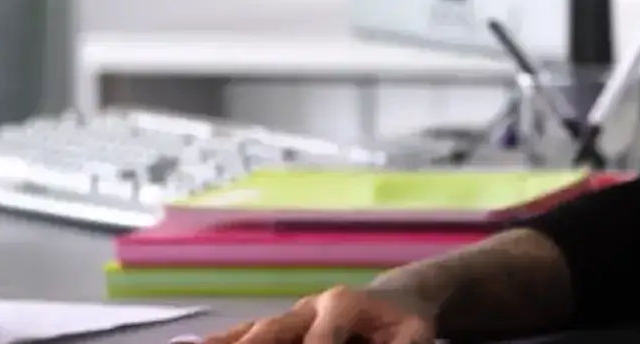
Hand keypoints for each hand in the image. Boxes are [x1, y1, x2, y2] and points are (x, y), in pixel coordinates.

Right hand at [183, 285, 436, 343]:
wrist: (398, 301)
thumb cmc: (407, 322)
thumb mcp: (416, 335)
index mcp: (343, 303)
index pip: (320, 338)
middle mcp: (310, 305)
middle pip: (273, 330)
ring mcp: (293, 315)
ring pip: (253, 332)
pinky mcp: (283, 327)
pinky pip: (246, 334)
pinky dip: (223, 342)